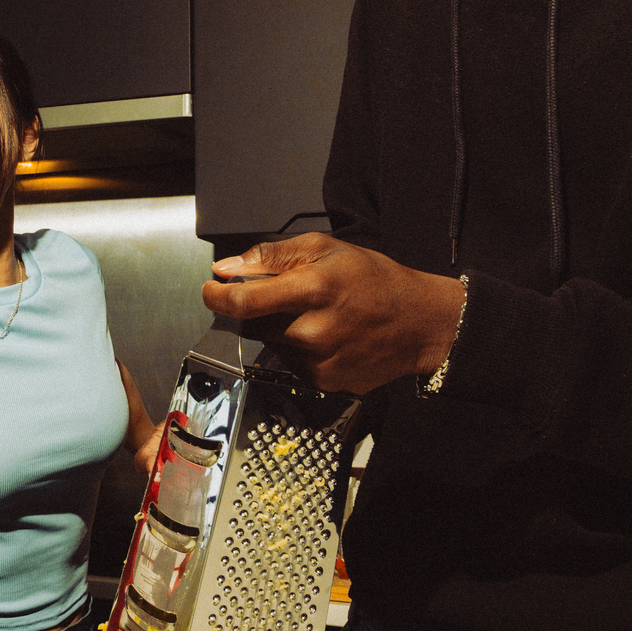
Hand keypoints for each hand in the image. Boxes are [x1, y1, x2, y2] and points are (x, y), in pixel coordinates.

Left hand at [201, 233, 462, 393]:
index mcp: (314, 290)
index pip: (244, 301)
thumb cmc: (375, 281)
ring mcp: (319, 361)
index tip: (211, 291)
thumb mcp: (326, 248)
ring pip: (271, 344)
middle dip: (260, 309)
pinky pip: (290, 363)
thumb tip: (227, 268)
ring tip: (317, 316)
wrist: (420, 323)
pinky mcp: (324, 382)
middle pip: (253, 324)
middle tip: (290, 298)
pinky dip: (299, 350)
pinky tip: (326, 337)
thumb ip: (271, 256)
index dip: (217, 297)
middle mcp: (314, 331)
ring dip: (281, 329)